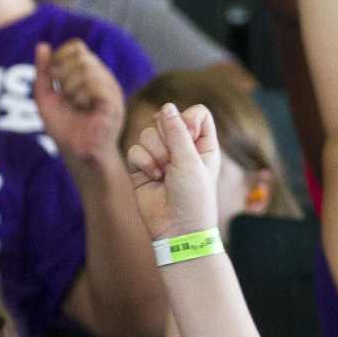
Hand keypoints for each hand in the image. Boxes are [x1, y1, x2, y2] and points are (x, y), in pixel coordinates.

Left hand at [32, 39, 124, 171]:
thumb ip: (43, 71)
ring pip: (86, 67)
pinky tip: (84, 108)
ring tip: (75, 104)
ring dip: (71, 86)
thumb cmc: (65, 129)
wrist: (77, 154)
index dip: (60, 56)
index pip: (77, 47)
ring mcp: (111, 89)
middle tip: (64, 95)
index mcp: (90, 74)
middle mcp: (104, 78)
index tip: (53, 77)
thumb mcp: (45, 96)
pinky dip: (81, 94)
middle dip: (63, 72)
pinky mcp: (114, 101)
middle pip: (81, 54)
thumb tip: (42, 45)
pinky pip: (94, 82)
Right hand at [124, 101, 218, 240]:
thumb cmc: (193, 197)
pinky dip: (142, 163)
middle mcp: (182, 148)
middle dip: (167, 140)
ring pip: (147, 134)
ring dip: (155, 153)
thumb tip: (166, 106)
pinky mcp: (142, 168)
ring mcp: (161, 157)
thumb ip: (177, 132)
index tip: (188, 135)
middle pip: (167, 120)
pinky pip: (134, 150)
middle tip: (174, 162)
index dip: (188, 119)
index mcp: (203, 144)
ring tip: (164, 174)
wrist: (177, 230)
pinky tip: (153, 179)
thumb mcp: (190, 161)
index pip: (196, 113)